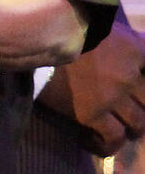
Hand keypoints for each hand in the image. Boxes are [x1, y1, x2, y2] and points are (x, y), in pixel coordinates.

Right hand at [38, 19, 144, 155]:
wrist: (39, 40)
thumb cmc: (71, 30)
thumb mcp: (109, 29)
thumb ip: (132, 40)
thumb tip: (139, 54)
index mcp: (136, 51)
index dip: (143, 91)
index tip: (136, 96)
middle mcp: (129, 76)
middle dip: (141, 110)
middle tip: (131, 115)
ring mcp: (112, 97)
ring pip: (137, 124)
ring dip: (132, 129)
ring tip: (121, 131)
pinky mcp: (91, 114)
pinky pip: (113, 138)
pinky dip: (110, 144)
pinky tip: (97, 141)